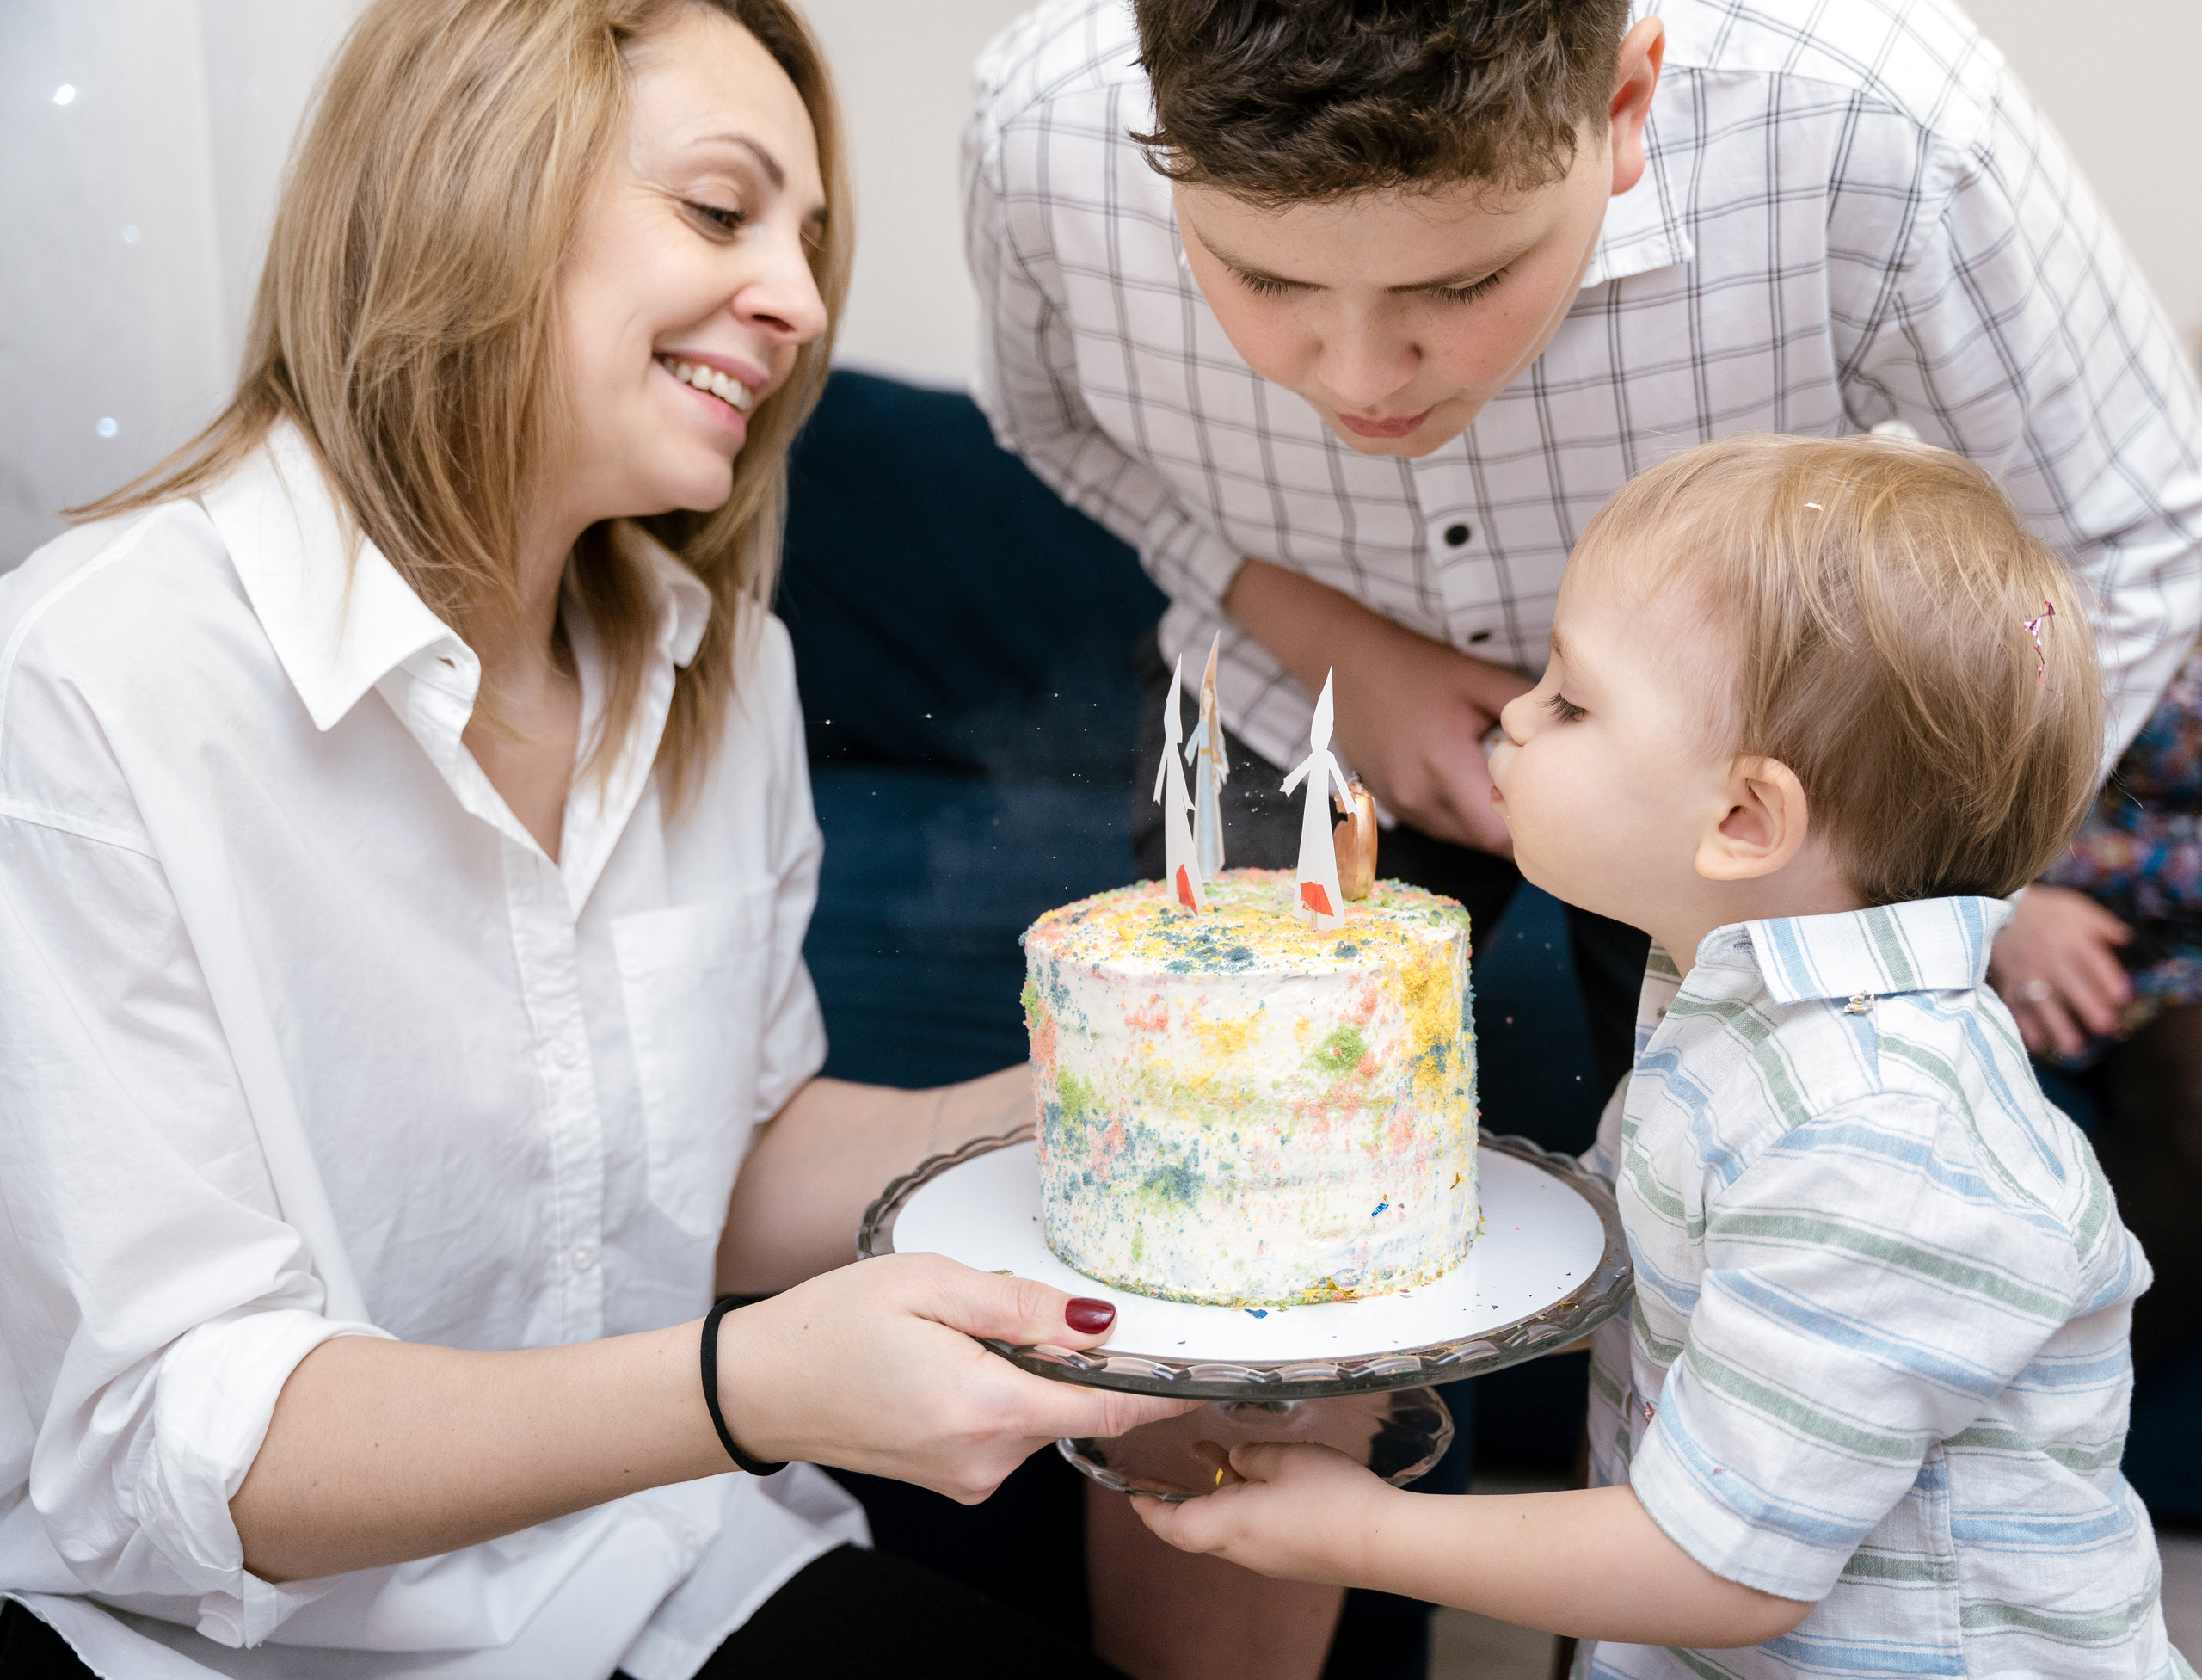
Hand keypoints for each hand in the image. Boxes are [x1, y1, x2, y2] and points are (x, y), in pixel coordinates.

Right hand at [716, 1253, 1197, 1501]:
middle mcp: (984, 1458)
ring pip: (1037, 1413)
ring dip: (1021, 1370)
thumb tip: (1098, 1323)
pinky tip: (940, 1364)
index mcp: (984, 1408)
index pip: (1104, 1407)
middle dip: (1056, 1353)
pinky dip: (995, 1392)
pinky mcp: (956, 1478)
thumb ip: (1021, 1305)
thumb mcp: (929, 1283)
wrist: (760, 1388)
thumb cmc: (830, 1328)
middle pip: (1069, 1402)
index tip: (1198, 1368)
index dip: (1155, 1387)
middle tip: (992, 1307)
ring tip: (949, 1335)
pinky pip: (1005, 1428)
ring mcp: (969, 1476)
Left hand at [1133, 1440, 1393, 1583]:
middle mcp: (1243, 1549)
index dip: (1148, 1510)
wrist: (1383, 1544)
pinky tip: (1262, 1476)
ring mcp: (1270, 1557)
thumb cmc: (1332, 1500)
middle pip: (1196, 1528)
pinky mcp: (1292, 1556)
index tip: (1131, 1493)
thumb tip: (1237, 1457)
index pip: (1172, 1525)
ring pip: (1227, 1526)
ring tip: (1217, 1454)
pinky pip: (1255, 1530)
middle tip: (1165, 1471)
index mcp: (1230, 1524)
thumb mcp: (1286, 1458)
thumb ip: (1252, 1453)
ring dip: (1217, 1494)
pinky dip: (1245, 1503)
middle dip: (1180, 1497)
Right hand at [1225, 560, 1531, 854]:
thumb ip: (1527, 713)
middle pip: (1480, 842)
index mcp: (1443, 766)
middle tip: (1535, 795)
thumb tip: (1571, 740)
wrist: (1346, 663)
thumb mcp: (1479, 679)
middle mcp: (1417, 795)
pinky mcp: (1388, 802)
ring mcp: (1399, 803)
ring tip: (1499, 785)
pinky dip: (1457, 813)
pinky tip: (1465, 780)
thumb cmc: (1416, 667)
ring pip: (1457, 837)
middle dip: (1510, 826)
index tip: (1550, 807)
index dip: (1529, 828)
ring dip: (1482, 821)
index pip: (1498, 835)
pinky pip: (1435, 825)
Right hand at [1988, 885, 2132, 1057]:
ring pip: (2043, 1002)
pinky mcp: (2008, 981)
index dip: (2109, 981)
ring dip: (2058, 1026)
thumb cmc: (2042, 910)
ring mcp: (2027, 973)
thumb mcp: (2075, 907)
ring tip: (2073, 1048)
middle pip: (2072, 986)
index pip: (2095, 962)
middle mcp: (2050, 958)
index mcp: (2071, 940)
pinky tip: (2038, 1043)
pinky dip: (2024, 1026)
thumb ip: (2102, 924)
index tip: (2122, 999)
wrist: (1995, 906)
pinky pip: (2015, 1006)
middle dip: (2089, 1008)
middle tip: (2105, 1028)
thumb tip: (2125, 939)